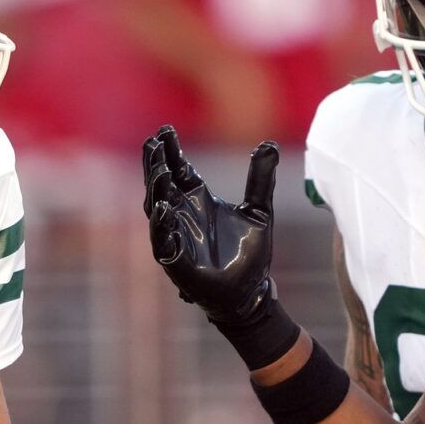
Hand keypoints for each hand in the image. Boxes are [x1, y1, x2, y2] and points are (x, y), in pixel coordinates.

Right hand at [142, 125, 278, 325]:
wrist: (251, 293)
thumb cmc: (250, 255)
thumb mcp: (259, 210)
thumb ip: (260, 179)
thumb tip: (268, 144)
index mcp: (198, 201)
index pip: (179, 170)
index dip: (171, 151)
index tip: (166, 130)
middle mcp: (182, 216)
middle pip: (161, 184)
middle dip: (157, 163)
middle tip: (156, 142)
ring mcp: (175, 237)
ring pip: (157, 208)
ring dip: (156, 189)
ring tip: (160, 170)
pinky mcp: (176, 261)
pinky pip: (163, 240)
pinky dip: (161, 224)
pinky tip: (163, 207)